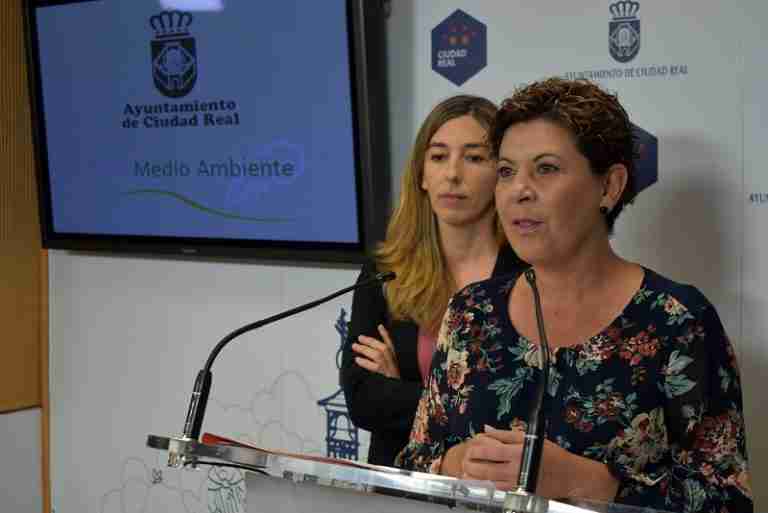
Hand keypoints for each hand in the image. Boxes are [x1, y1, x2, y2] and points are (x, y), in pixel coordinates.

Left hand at [352, 324, 399, 378]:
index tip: (379, 325)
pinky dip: (365, 363)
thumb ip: (385, 359)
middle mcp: (394, 363)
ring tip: (355, 346)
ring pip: (378, 356)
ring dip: (366, 350)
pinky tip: (357, 360)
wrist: (398, 397)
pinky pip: (374, 368)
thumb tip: (373, 351)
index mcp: (396, 360)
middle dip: (370, 341)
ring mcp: (389, 370)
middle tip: (359, 338)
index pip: (392, 344)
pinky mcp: (385, 378)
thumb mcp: (391, 370)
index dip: (386, 335)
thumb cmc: (392, 383)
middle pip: (383, 348)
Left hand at [460, 426, 618, 499]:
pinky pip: (497, 490)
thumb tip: (486, 429)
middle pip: (484, 468)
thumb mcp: (528, 437)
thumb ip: (504, 434)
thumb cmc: (549, 453)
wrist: (568, 475)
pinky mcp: (518, 492)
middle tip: (464, 459)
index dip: (475, 448)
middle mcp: (514, 469)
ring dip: (473, 477)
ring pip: (488, 482)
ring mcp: (515, 483)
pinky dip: (485, 485)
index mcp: (517, 452)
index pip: (489, 450)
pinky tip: (479, 481)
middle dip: (470, 464)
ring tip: (465, 471)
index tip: (470, 446)